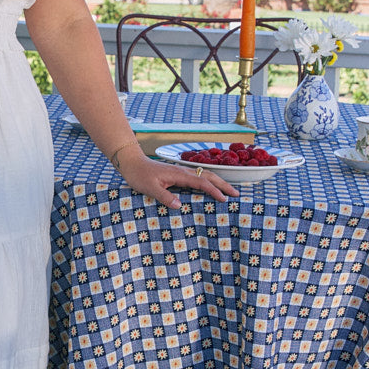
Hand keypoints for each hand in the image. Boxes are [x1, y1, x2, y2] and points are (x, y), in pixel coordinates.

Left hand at [114, 146, 237, 207]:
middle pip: (209, 176)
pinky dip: (208, 183)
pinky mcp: (178, 174)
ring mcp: (181, 172)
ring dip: (218, 182)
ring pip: (205, 175)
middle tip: (236, 195)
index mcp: (179, 174)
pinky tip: (210, 189)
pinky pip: (198, 178)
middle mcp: (183, 171)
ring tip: (228, 192)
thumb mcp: (150, 188)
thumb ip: (165, 196)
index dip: (214, 191)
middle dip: (223, 184)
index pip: (202, 183)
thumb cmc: (140, 175)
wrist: (132, 163)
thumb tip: (180, 205)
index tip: (224, 199)